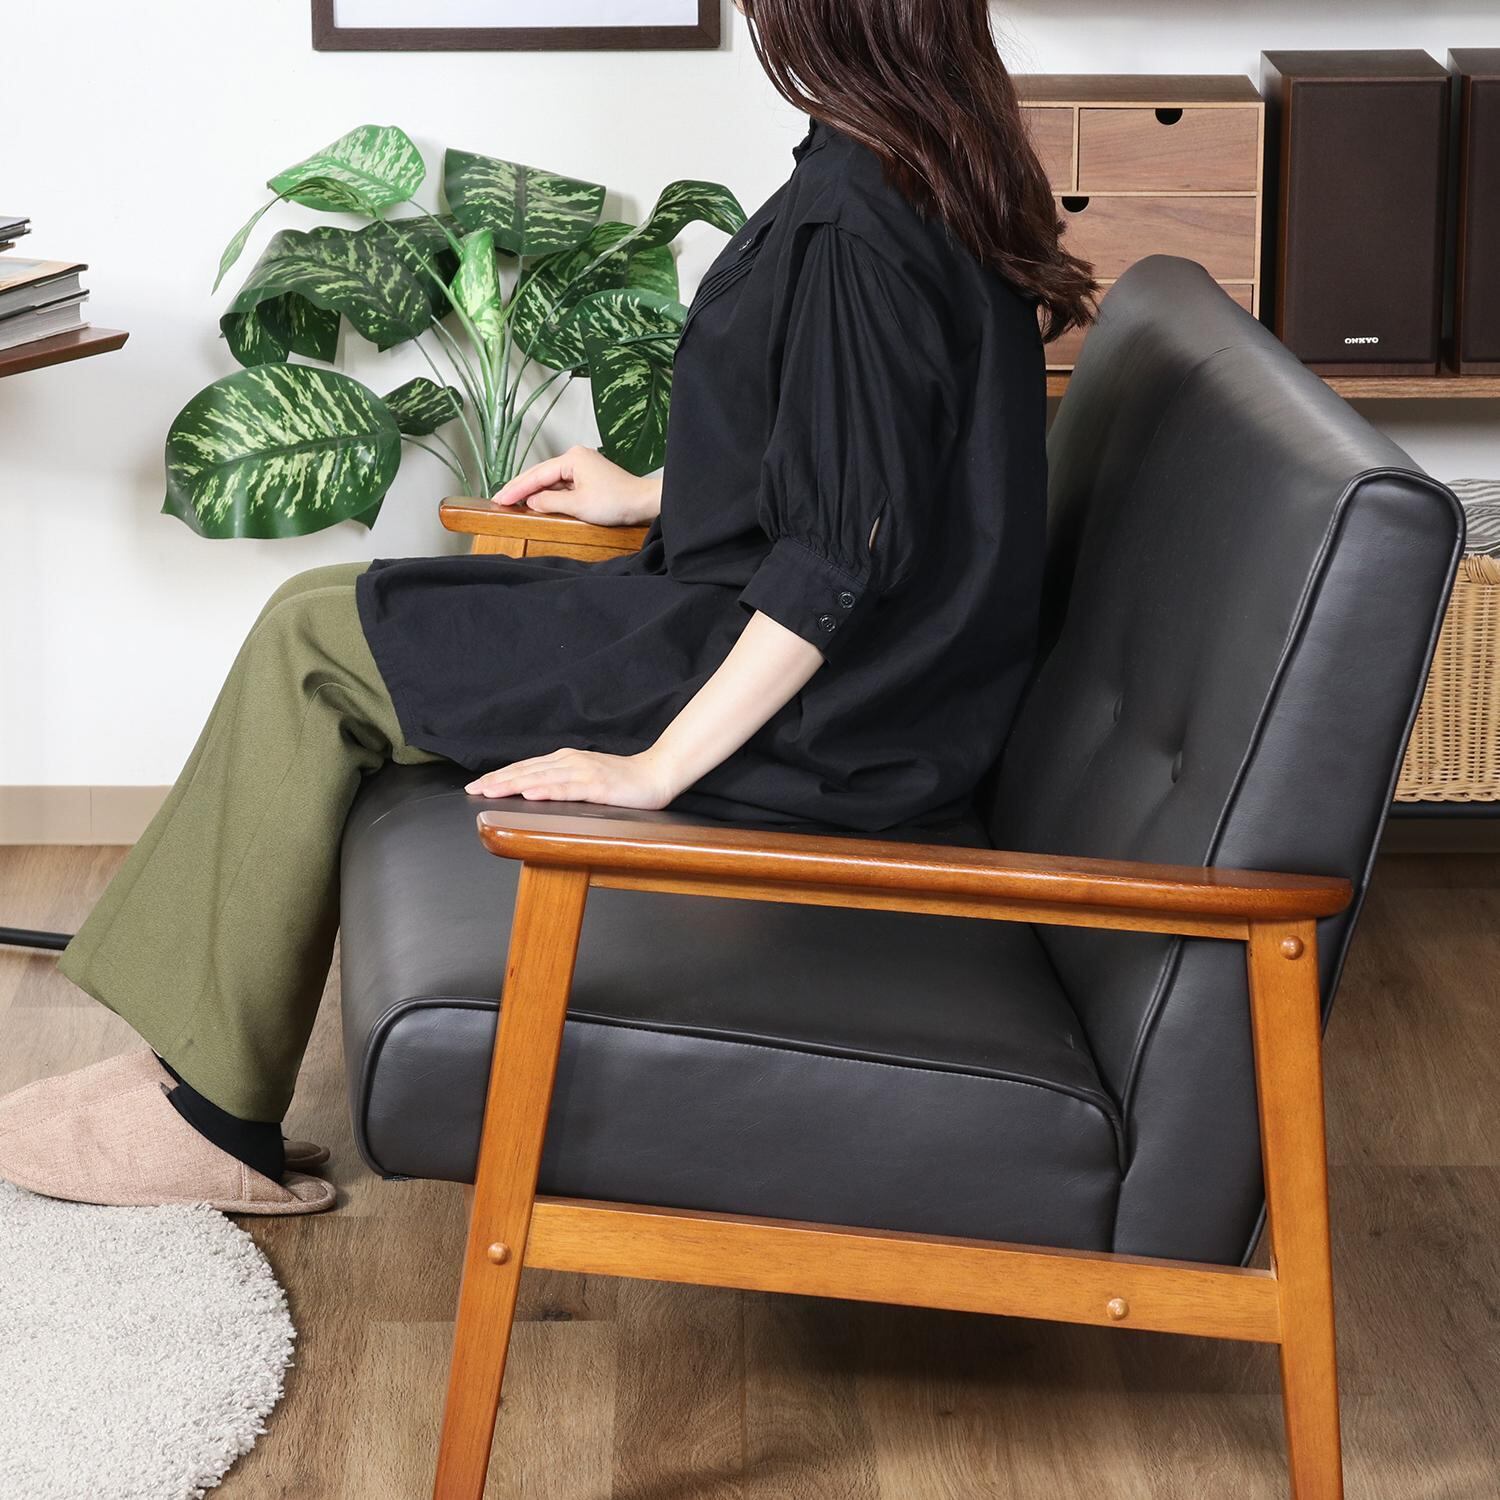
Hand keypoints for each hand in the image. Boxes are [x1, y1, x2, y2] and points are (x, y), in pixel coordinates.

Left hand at [465, 746, 680, 810]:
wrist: (656, 774)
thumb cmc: (622, 780)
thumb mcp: (585, 778)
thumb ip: (562, 781)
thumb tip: (533, 789)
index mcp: (565, 760)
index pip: (525, 768)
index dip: (500, 776)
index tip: (477, 785)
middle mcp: (570, 762)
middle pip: (527, 771)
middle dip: (498, 780)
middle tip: (473, 789)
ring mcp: (584, 773)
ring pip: (542, 778)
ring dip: (514, 783)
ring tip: (491, 790)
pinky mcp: (598, 787)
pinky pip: (568, 789)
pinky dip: (547, 790)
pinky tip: (531, 793)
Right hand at [491, 445, 660, 527]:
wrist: (644, 503)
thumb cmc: (617, 501)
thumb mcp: (578, 505)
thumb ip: (550, 502)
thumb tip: (531, 501)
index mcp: (572, 458)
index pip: (537, 475)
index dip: (517, 489)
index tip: (500, 499)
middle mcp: (576, 457)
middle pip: (541, 474)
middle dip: (521, 488)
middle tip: (500, 499)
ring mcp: (583, 466)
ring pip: (551, 480)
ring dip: (534, 491)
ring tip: (513, 501)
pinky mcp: (589, 477)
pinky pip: (563, 484)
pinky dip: (550, 493)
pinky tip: (538, 502)